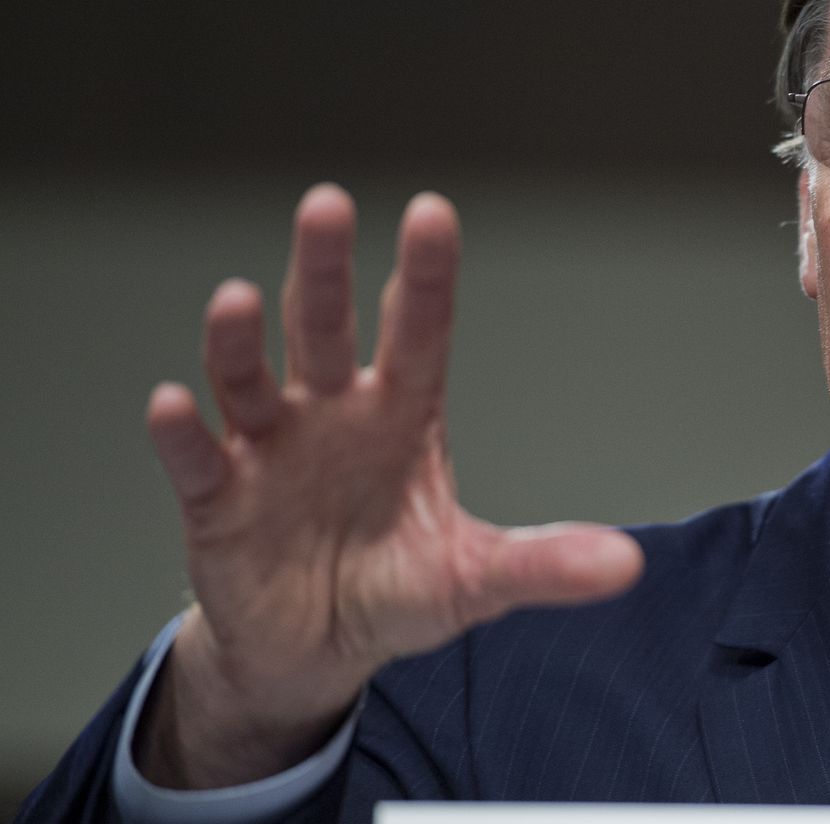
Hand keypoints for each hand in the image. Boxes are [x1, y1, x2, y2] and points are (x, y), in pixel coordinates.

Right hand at [134, 184, 642, 788]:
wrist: (317, 651)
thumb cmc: (398, 591)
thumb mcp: (477, 579)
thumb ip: (543, 564)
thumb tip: (629, 565)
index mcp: (402, 415)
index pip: (418, 333)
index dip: (424, 277)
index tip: (432, 212)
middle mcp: (333, 414)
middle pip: (326, 328)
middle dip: (326, 269)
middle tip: (328, 204)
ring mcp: (269, 450)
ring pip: (250, 379)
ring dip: (239, 340)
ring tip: (238, 298)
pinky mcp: (217, 500)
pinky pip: (195, 460)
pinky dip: (181, 434)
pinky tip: (175, 401)